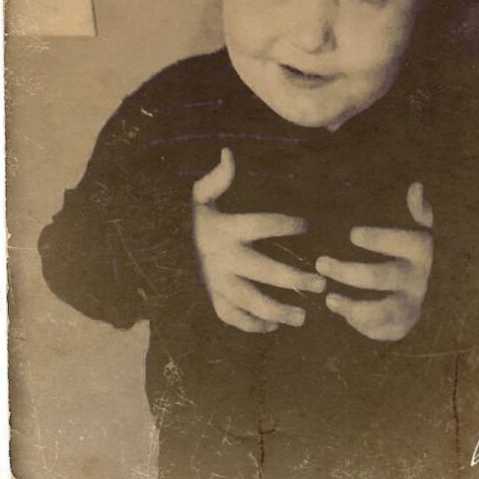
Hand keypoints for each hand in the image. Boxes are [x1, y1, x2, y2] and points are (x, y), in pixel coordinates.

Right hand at [193, 148, 325, 332]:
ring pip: (249, 301)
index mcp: (223, 229)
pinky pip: (231, 317)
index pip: (259, 225)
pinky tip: (273, 326)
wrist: (159, 247)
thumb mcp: (199, 194)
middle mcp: (221, 258)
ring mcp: (216, 282)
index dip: (285, 224)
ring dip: (278, 310)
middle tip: (320, 282)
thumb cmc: (192, 217)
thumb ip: (218, 177)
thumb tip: (229, 152)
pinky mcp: (211, 298)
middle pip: (261, 270)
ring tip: (303, 316)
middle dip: (292, 277)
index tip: (307, 225)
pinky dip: (251, 325)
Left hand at [316, 182, 432, 341]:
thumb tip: (416, 185)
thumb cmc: (405, 249)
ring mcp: (410, 304)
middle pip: (384, 276)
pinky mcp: (401, 324)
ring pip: (383, 309)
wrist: (416, 289)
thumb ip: (415, 209)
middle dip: (350, 272)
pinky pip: (381, 328)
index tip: (352, 233)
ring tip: (328, 298)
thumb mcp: (414, 226)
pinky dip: (359, 322)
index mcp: (420, 249)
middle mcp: (418, 278)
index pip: (404, 242)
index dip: (380, 238)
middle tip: (320, 262)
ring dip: (354, 305)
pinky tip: (339, 309)